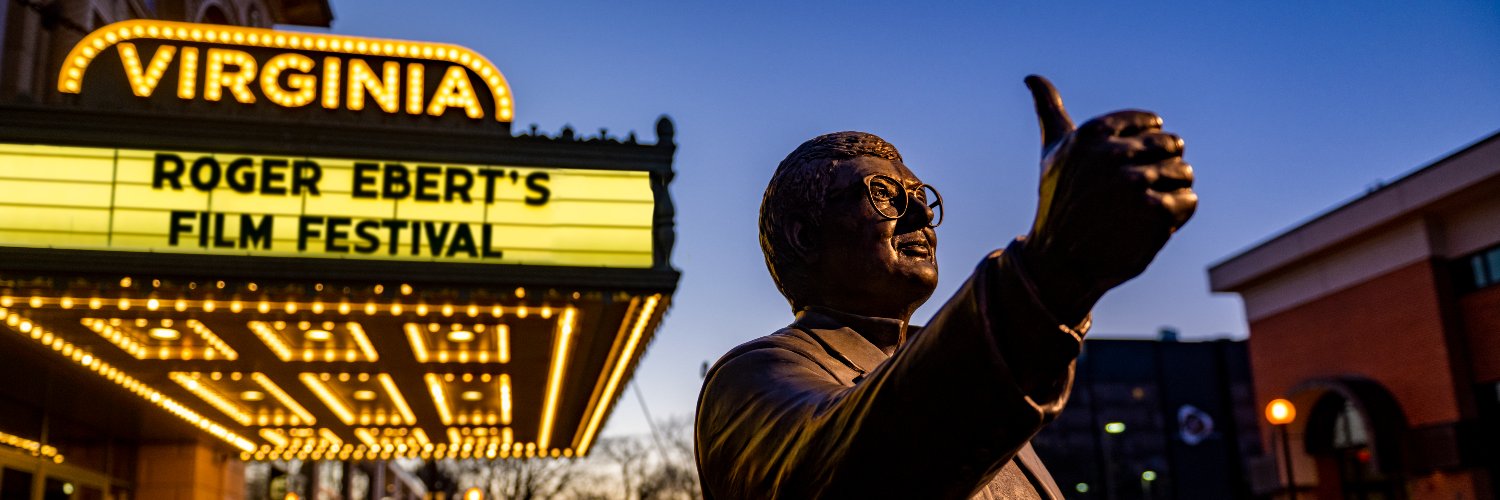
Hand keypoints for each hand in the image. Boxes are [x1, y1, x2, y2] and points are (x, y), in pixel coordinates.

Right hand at [1018, 75, 1196, 321]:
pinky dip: (1177, 215)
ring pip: (1184, 173)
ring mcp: (1134, 183)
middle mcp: (1113, 154)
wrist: (1058, 262)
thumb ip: (1049, 110)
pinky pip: (1189, 200)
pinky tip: (1150, 225)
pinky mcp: (1153, 212)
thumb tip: (1032, 77)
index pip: (1152, 126)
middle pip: (1172, 147)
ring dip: (1169, 193)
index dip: (1143, 150)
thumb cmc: (1058, 203)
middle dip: (1159, 170)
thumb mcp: (1052, 151)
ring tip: (1139, 211)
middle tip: (1131, 196)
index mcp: (1093, 132)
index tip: (1121, 170)